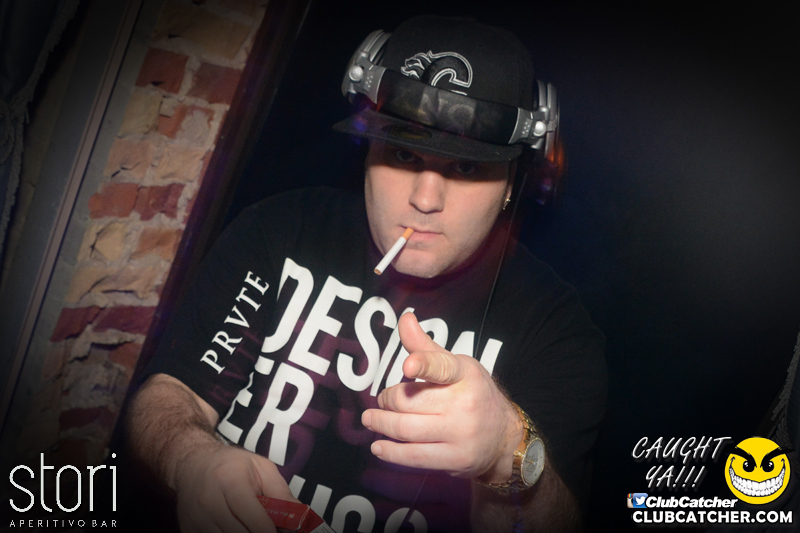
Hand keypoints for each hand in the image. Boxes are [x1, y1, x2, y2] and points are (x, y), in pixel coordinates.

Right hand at [174, 443, 298, 532]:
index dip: (265, 529)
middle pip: (238, 531)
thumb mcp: (261, 468)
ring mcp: (196, 518)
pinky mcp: (189, 531)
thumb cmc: (231, 465)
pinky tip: (238, 526)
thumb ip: (281, 492)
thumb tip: (299, 517)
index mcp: (229, 479)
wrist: (192, 464)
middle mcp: (209, 500)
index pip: (248, 511)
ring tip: (254, 525)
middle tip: (273, 529)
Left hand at [361, 313, 521, 481]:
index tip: (408, 366)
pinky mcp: (455, 459)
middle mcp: (465, 404)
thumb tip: (405, 318)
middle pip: (409, 401)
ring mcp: (461, 434)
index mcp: (465, 374)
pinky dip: (391, 452)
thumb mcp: (456, 366)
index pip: (442, 367)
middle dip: (387, 400)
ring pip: (407, 429)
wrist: (503, 436)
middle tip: (381, 400)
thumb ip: (425, 346)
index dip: (424, 365)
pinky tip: (379, 446)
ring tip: (371, 419)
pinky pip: (414, 457)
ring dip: (381, 424)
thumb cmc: (473, 394)